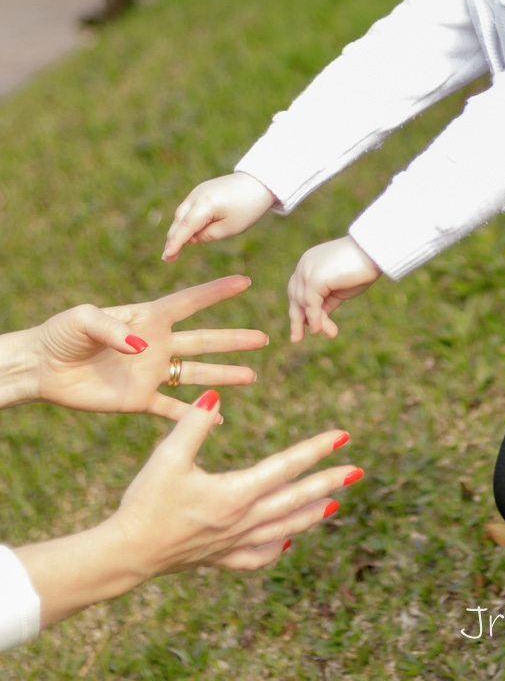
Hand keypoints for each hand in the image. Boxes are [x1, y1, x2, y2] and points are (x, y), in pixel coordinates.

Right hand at [16, 398, 363, 627]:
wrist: (126, 552)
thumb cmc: (145, 501)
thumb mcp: (167, 456)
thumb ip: (194, 424)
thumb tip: (218, 394)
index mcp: (234, 493)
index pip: (286, 467)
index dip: (316, 449)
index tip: (343, 436)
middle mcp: (242, 520)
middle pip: (295, 500)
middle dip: (328, 483)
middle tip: (358, 471)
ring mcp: (233, 543)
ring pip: (284, 529)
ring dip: (311, 514)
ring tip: (335, 504)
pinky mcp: (220, 558)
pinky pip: (258, 556)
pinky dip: (277, 548)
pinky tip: (286, 543)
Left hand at [30, 276, 267, 418]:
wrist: (42, 368)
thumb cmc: (61, 333)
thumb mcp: (83, 319)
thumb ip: (114, 328)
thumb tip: (143, 349)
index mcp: (147, 317)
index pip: (189, 302)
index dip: (217, 292)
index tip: (245, 282)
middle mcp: (156, 344)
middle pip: (204, 340)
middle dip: (234, 339)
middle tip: (264, 338)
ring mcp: (150, 373)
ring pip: (196, 373)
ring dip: (224, 375)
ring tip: (253, 376)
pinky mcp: (138, 399)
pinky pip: (172, 409)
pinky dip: (194, 415)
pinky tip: (217, 419)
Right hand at [162, 173, 274, 262]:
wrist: (258, 182)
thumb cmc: (247, 207)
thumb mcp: (230, 228)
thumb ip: (207, 235)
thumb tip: (189, 239)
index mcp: (206, 204)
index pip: (185, 227)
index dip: (175, 243)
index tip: (167, 257)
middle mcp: (197, 195)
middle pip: (179, 220)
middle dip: (172, 239)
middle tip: (168, 259)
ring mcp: (198, 191)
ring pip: (181, 213)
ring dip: (177, 230)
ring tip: (174, 250)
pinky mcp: (201, 190)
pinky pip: (188, 208)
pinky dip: (184, 221)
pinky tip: (184, 234)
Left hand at [288, 236, 381, 342]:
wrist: (374, 251)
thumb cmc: (361, 267)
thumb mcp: (339, 288)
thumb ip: (326, 302)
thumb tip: (315, 322)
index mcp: (309, 263)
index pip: (298, 290)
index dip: (300, 309)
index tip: (304, 326)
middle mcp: (304, 265)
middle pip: (294, 296)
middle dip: (296, 319)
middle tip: (297, 339)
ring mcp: (308, 271)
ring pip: (302, 303)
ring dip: (312, 322)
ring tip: (324, 334)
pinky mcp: (315, 278)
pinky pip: (311, 304)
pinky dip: (315, 319)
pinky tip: (321, 330)